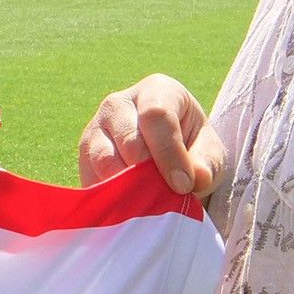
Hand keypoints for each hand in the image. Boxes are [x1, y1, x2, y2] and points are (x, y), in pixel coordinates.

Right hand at [77, 73, 225, 196]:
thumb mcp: (210, 154)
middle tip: (165, 197)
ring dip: (128, 187)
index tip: (183, 186)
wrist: (166, 155)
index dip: (169, 153)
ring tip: (148, 202)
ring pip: (105, 159)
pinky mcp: (83, 151)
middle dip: (150, 174)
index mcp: (158, 90)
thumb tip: (197, 178)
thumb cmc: (192, 149)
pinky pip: (91, 175)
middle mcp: (120, 102)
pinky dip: (110, 195)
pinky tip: (129, 203)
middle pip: (129, 140)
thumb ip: (207, 164)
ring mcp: (96, 125)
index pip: (156, 116)